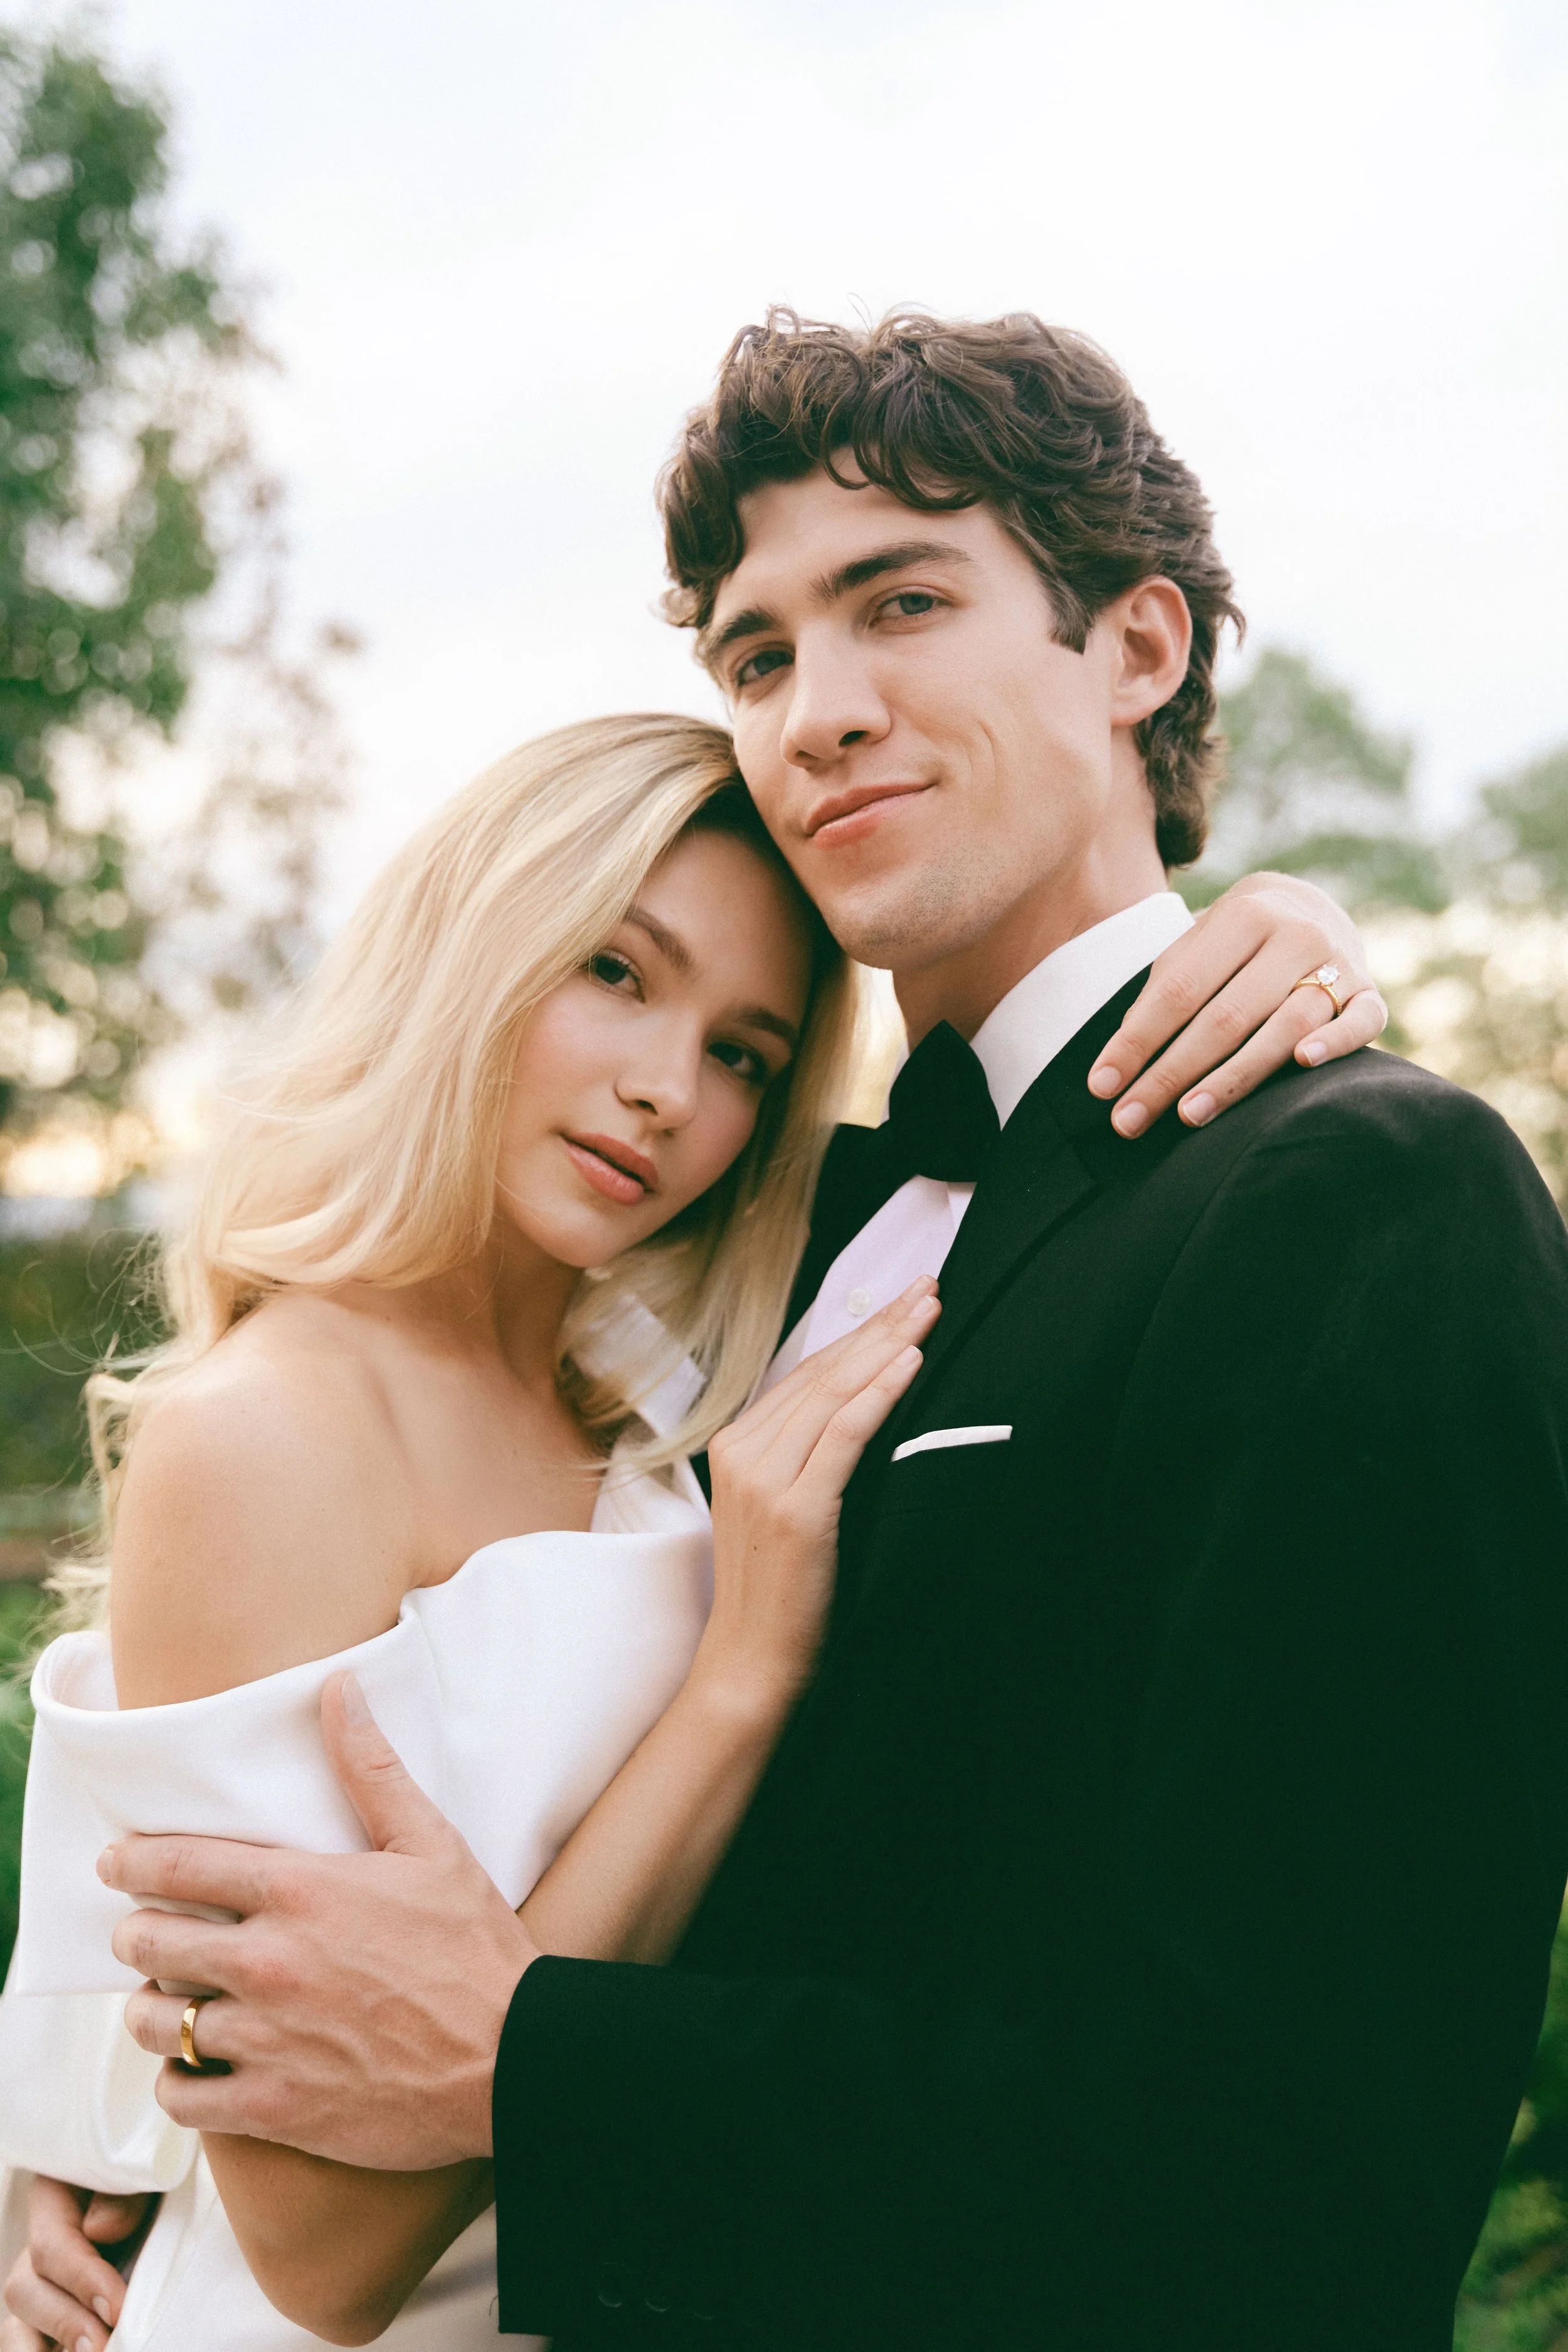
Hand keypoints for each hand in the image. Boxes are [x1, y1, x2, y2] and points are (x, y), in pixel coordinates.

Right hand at [2, 2177, 151, 2351]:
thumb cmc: (157, 2179)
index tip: (115, 2309)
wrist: (170, 2196)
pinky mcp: (50, 2317)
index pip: (52, 2245)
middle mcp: (40, 2244)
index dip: (81, 2280)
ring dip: (51, 2345)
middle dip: (64, 2323)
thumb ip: (124, 2194)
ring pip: (17, 2326)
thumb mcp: (148, 2174)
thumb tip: (98, 2230)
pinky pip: (27, 2343)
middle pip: (24, 2290)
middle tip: (103, 2347)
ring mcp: (42, 2284)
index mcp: (55, 2196)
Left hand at [100, 1671, 539, 2170]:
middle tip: (142, 1936)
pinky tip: (196, 2070)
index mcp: (300, 1891)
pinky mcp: (272, 2107)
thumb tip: (338, 1687)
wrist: (512, 2058)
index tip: (113, 1863)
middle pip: (149, 1943)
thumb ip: (371, 1768)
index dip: (133, 1862)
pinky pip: (183, 2098)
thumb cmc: (474, 1945)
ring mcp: (266, 2039)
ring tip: (166, 2005)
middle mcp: (268, 1962)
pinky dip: (178, 2083)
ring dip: (153, 2011)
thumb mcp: (431, 1843)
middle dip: (136, 1934)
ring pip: (156, 2024)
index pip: (178, 1866)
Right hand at [702, 1277, 938, 1700]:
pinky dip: (878, 1394)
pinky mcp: (794, 1509)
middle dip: (880, 1325)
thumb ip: (809, 1457)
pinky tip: (909, 1364)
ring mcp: (764, 1479)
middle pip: (824, 1372)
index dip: (858, 1334)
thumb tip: (865, 1409)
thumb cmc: (780, 1591)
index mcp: (736, 1444)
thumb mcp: (785, 1508)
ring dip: (888, 1346)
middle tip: (928, 1288)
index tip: (902, 1303)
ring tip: (928, 1312)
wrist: (751, 1662)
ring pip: (835, 1393)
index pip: (807, 1374)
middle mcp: (743, 1452)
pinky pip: (844, 1435)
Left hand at [1087, 872, 1386, 1134]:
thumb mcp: (1196, 950)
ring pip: (1286, 1026)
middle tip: (1130, 1119)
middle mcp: (1294, 934)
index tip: (1101, 1088)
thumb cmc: (1233, 944)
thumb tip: (1118, 1065)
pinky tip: (1304, 1064)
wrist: (1310, 906)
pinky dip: (1336, 1042)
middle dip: (1171, 1074)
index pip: (1179, 991)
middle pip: (1225, 1017)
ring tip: (1189, 1115)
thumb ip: (1163, 995)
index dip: (1137, 1042)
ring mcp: (1339, 963)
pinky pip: (1363, 1022)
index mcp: (1242, 916)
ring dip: (1235, 1076)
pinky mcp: (1371, 992)